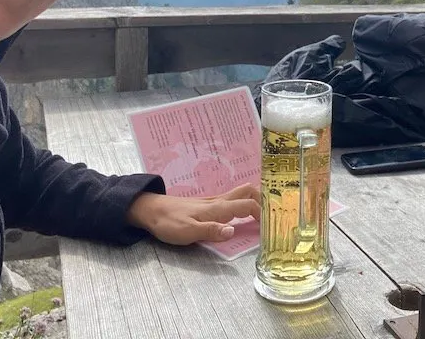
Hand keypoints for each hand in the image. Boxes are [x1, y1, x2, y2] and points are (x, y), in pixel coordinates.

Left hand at [125, 183, 261, 244]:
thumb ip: (211, 232)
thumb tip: (233, 232)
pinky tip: (242, 214)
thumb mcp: (188, 232)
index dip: (263, 213)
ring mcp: (213, 202)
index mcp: (217, 209)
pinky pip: (231, 200)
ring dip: (254, 200)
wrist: (151, 211)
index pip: (247, 206)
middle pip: (248, 192)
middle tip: (273, 213)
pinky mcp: (207, 205)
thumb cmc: (168, 223)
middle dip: (263, 199)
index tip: (273, 224)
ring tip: (264, 213)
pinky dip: (242, 204)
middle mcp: (218, 202)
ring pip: (240, 194)